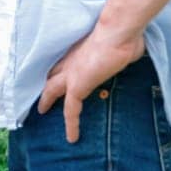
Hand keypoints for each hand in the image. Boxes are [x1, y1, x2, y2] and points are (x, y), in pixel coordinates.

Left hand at [36, 24, 146, 142]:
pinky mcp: (76, 87)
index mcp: (79, 51)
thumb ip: (120, 51)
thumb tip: (131, 50)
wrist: (117, 32)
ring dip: (46, 100)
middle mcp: (70, 61)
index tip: (55, 74)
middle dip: (45, 84)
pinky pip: (71, 110)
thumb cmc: (122, 34)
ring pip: (52, 90)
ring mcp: (71, 74)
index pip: (63, 62)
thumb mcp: (120, 45)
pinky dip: (71, 124)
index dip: (58, 69)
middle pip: (51, 75)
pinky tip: (72, 138)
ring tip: (42, 112)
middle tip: (39, 93)